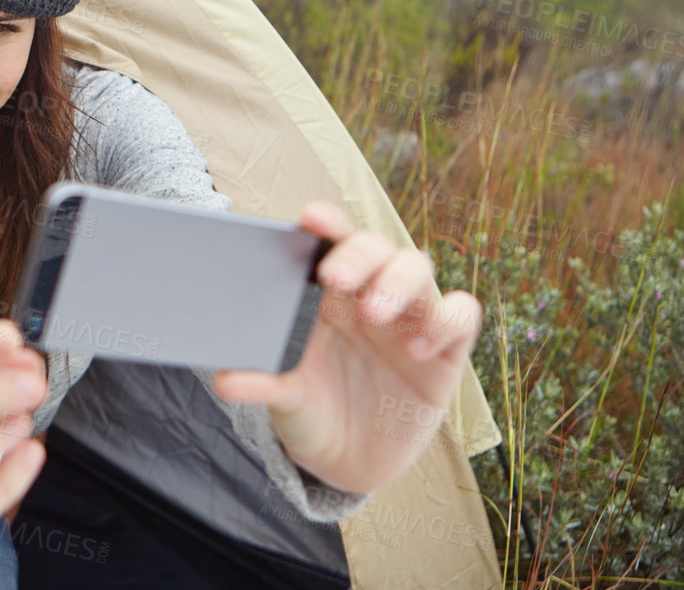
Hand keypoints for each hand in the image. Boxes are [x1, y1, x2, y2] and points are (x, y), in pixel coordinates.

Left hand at [213, 202, 482, 495]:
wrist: (348, 464)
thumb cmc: (312, 411)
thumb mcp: (286, 398)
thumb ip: (262, 382)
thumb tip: (223, 379)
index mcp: (326, 293)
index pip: (329, 242)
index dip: (325, 223)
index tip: (310, 219)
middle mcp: (369, 293)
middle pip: (374, 246)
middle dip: (357, 253)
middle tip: (336, 277)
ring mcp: (409, 317)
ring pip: (417, 267)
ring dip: (397, 282)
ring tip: (374, 312)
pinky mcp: (445, 349)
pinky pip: (460, 314)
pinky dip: (444, 319)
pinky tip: (418, 347)